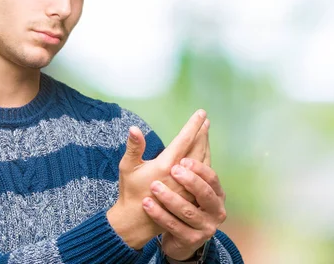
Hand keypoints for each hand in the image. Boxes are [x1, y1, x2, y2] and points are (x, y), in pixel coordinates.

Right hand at [107, 110, 209, 248]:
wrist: (136, 221)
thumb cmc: (130, 191)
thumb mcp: (127, 167)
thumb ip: (134, 147)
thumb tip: (134, 128)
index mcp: (165, 165)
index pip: (184, 140)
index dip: (193, 125)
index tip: (201, 113)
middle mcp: (179, 175)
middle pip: (197, 149)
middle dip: (202, 133)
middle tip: (206, 120)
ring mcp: (187, 187)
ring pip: (202, 162)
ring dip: (205, 146)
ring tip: (206, 134)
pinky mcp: (190, 196)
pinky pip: (203, 175)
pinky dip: (205, 161)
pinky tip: (204, 156)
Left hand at [143, 158, 226, 259]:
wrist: (179, 239)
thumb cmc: (183, 205)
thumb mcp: (188, 186)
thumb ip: (192, 162)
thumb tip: (203, 127)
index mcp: (217, 194)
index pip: (212, 178)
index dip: (199, 168)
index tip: (182, 159)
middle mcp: (216, 211)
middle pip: (205, 194)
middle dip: (189, 181)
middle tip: (172, 170)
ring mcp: (205, 228)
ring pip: (188, 211)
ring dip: (170, 198)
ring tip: (154, 186)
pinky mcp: (191, 240)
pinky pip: (174, 226)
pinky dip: (160, 214)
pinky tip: (147, 204)